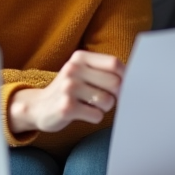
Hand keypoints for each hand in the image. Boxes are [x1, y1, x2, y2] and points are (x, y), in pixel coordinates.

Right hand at [8, 51, 124, 134]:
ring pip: (107, 101)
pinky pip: (97, 115)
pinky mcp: (66, 108)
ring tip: (91, 105)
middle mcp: (73, 69)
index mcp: (80, 57)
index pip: (114, 64)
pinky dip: (94, 117)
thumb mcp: (83, 72)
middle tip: (105, 98)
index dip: (125, 77)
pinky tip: (83, 113)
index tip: (125, 85)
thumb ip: (105, 71)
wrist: (39, 106)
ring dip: (104, 108)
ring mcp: (68, 88)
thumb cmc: (70, 90)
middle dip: (116, 95)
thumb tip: (136, 78)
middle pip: (115, 83)